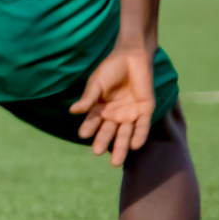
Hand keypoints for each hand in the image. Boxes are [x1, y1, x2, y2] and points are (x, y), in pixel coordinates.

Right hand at [70, 45, 156, 165]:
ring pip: (125, 134)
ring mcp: (130, 114)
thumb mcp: (97, 83)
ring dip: (121, 147)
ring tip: (116, 162)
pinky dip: (139, 136)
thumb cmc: (110, 69)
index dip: (88, 128)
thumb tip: (73, 111)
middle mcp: (114, 114)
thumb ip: (88, 98)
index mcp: (100, 108)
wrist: (132, 57)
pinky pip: (142, 127)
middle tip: (97, 152)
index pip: (93, 122)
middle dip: (103, 142)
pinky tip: (135, 146)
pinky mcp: (145, 110)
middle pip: (109, 132)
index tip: (83, 135)